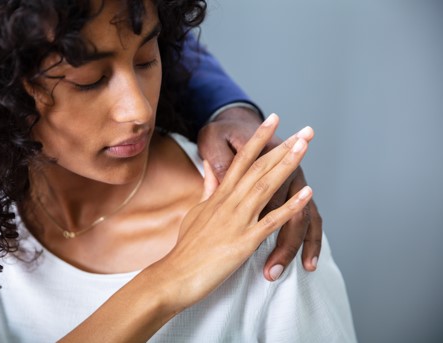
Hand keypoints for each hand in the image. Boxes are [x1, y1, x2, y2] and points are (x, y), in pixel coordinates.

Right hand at [151, 115, 313, 310]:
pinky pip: (270, 221)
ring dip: (287, 165)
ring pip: (266, 186)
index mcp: (219, 195)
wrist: (174, 274)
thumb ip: (208, 187)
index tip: (274, 120)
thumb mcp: (196, 211)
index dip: (259, 137)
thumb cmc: (186, 247)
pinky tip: (307, 193)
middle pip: (259, 168)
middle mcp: (229, 202)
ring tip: (305, 147)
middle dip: (283, 147)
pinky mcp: (242, 242)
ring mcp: (236, 220)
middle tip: (305, 130)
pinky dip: (289, 206)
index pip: (242, 159)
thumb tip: (209, 165)